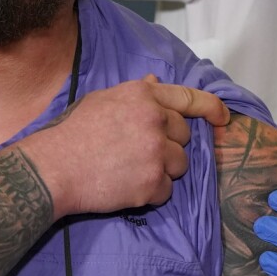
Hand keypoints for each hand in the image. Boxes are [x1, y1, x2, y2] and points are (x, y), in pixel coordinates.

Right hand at [21, 74, 229, 217]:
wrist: (53, 168)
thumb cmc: (73, 133)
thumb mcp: (102, 100)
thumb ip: (135, 94)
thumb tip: (156, 82)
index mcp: (143, 96)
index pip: (189, 98)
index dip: (211, 108)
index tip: (223, 118)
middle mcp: (155, 120)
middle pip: (184, 137)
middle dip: (168, 146)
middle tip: (138, 152)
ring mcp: (156, 152)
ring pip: (180, 165)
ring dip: (162, 171)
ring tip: (130, 170)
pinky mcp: (153, 182)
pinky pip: (167, 191)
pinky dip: (151, 193)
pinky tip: (126, 186)